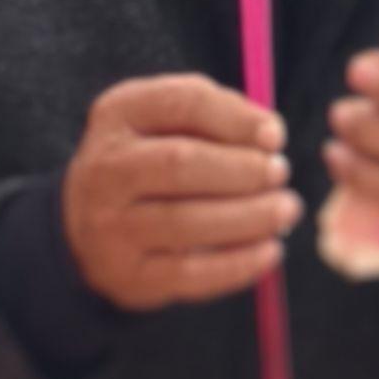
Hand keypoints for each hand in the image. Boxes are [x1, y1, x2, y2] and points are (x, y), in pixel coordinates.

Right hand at [62, 77, 298, 311]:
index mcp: (119, 115)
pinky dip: (239, 264)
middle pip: (181, 163)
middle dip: (243, 170)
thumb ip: (217, 115)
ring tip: (286, 210)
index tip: (276, 135)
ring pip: (186, 221)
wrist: (91, 230)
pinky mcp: (130, 275)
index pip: (181, 104)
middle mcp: (106, 168)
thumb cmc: (152, 166)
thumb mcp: (168, 124)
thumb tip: (270, 135)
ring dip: (249, 217)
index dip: (235, 119)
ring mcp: (111, 226)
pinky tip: (271, 252)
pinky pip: (191, 273)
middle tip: (280, 174)